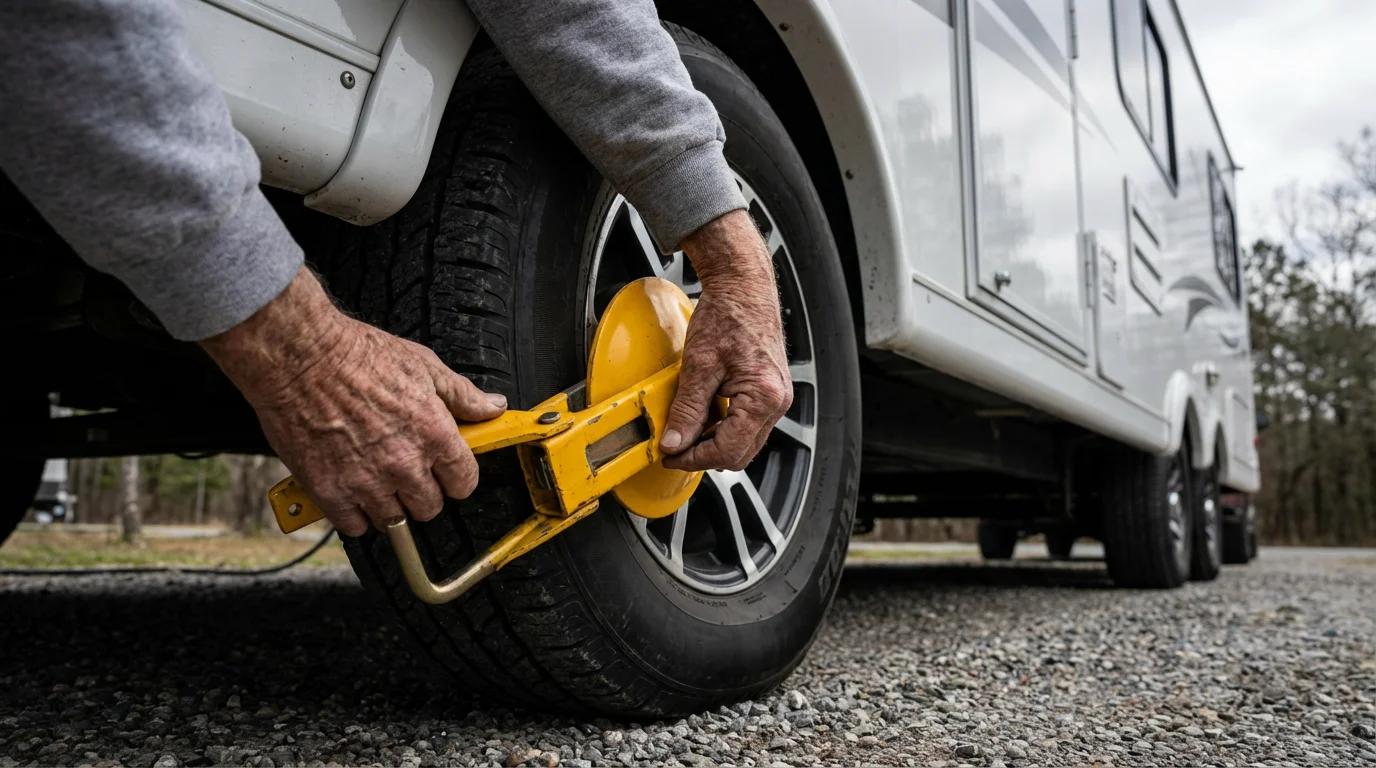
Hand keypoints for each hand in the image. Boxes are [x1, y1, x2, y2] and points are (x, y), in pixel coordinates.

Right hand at [200, 268, 505, 535]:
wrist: (299, 355)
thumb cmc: (357, 355)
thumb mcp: (424, 366)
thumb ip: (463, 395)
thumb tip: (493, 407)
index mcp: (434, 434)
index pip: (464, 483)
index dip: (457, 478)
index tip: (446, 472)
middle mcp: (404, 464)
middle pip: (430, 508)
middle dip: (423, 492)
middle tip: (407, 471)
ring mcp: (366, 481)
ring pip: (394, 521)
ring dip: (389, 505)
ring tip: (377, 478)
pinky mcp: (330, 491)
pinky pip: (354, 526)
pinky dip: (354, 514)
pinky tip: (351, 490)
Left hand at [660, 209, 792, 470]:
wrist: (744, 285)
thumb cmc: (728, 314)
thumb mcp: (699, 365)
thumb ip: (687, 409)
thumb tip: (673, 442)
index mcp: (764, 397)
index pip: (727, 450)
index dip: (693, 458)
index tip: (670, 455)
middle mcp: (777, 401)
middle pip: (740, 453)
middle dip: (704, 455)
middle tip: (674, 448)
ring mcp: (777, 397)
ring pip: (745, 441)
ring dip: (714, 441)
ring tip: (686, 430)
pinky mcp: (770, 391)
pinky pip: (748, 424)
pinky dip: (724, 426)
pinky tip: (703, 414)